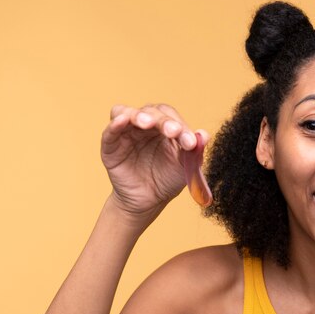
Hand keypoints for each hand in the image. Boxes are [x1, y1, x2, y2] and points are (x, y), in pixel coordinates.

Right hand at [101, 104, 208, 221]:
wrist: (149, 201)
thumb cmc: (167, 180)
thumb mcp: (185, 167)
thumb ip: (194, 152)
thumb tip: (204, 135)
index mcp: (165, 127)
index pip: (171, 117)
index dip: (181, 126)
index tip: (190, 143)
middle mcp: (146, 126)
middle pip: (152, 112)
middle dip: (163, 121)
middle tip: (173, 131)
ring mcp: (127, 133)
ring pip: (128, 113)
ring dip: (139, 115)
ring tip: (147, 123)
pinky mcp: (110, 146)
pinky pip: (110, 131)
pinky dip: (115, 124)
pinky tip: (123, 121)